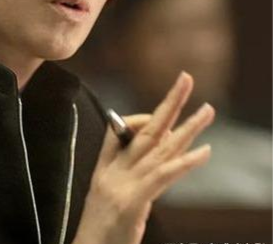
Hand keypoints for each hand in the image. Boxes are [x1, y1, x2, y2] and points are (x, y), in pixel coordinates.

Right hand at [73, 71, 214, 243]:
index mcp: (105, 167)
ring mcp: (122, 184)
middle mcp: (113, 170)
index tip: (166, 123)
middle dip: (168, 103)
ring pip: (159, 147)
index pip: (122, 131)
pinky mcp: (133, 202)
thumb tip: (155, 158)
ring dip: (187, 126)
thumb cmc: (99, 229)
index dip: (143, 119)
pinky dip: (184, 162)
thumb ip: (126, 173)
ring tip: (207, 110)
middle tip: (186, 79)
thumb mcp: (107, 196)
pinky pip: (162, 176)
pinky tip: (204, 151)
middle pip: (146, 130)